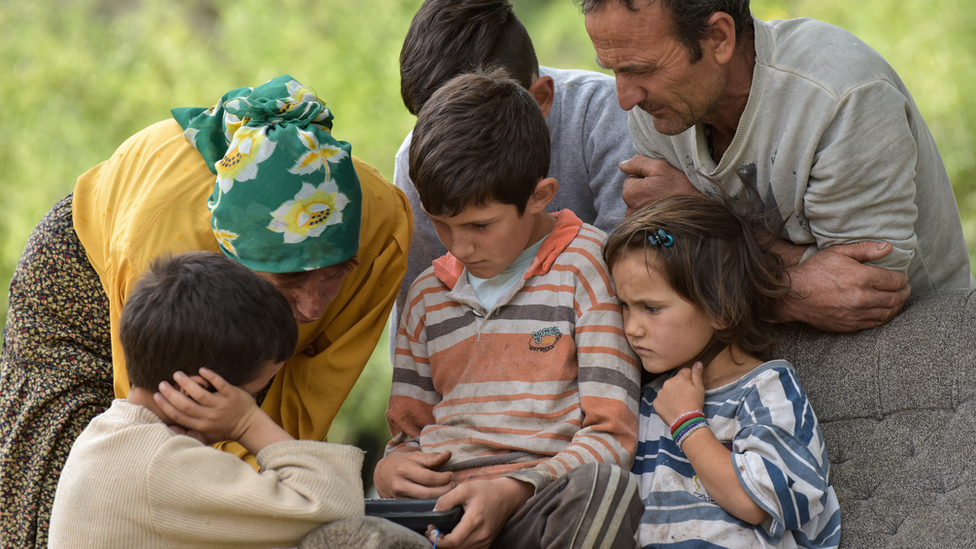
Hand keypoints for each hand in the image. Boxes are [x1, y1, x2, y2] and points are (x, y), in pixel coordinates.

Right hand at [154, 368, 263, 445]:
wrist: (249, 426)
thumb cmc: (224, 430)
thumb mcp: (206, 437)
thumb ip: (189, 433)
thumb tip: (168, 428)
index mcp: (201, 425)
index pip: (179, 416)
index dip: (166, 405)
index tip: (156, 395)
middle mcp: (210, 416)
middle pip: (186, 405)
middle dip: (171, 394)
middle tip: (162, 383)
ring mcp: (221, 405)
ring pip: (201, 394)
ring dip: (187, 383)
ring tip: (177, 374)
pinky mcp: (232, 395)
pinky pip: (220, 385)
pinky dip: (211, 377)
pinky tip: (201, 369)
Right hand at [373, 450, 453, 498]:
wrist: (381, 474)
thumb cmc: (400, 463)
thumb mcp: (414, 456)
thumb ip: (432, 457)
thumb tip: (448, 454)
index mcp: (405, 469)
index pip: (429, 477)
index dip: (443, 478)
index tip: (451, 475)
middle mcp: (401, 485)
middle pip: (428, 493)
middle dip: (444, 490)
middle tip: (453, 485)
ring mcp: (399, 497)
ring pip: (424, 502)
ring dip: (439, 497)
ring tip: (447, 490)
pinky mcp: (400, 504)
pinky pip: (419, 506)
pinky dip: (430, 502)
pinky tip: (437, 497)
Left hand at [426, 477, 533, 548]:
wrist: (507, 495)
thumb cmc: (486, 491)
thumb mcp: (464, 488)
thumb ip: (447, 500)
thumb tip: (434, 512)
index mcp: (475, 520)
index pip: (454, 541)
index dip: (438, 540)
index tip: (430, 529)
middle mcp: (482, 534)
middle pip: (456, 548)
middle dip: (440, 543)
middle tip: (431, 531)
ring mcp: (486, 540)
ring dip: (449, 546)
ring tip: (440, 534)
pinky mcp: (487, 542)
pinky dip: (458, 546)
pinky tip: (452, 537)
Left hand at [620, 155, 700, 216]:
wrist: (698, 213)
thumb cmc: (681, 188)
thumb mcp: (661, 168)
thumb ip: (638, 163)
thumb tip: (622, 165)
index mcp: (630, 193)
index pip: (631, 180)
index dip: (645, 178)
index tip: (660, 182)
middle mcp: (629, 210)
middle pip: (634, 194)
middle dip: (645, 191)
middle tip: (664, 192)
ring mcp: (637, 223)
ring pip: (639, 206)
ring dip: (649, 203)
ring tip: (666, 202)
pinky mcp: (644, 232)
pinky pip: (644, 218)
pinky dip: (652, 214)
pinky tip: (665, 213)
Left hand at [653, 362, 704, 425]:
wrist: (685, 421)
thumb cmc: (694, 403)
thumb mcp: (699, 388)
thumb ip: (697, 374)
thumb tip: (697, 362)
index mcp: (679, 377)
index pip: (685, 371)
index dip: (690, 378)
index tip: (692, 387)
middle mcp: (667, 382)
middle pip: (675, 381)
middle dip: (680, 386)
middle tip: (686, 396)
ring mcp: (660, 393)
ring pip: (667, 390)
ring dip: (672, 394)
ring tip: (679, 403)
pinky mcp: (656, 402)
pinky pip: (661, 399)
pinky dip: (665, 402)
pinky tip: (672, 408)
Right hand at [777, 241, 910, 331]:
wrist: (793, 295)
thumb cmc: (814, 270)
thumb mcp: (837, 252)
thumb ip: (865, 249)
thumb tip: (888, 248)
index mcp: (861, 277)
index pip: (895, 281)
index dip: (902, 278)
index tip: (901, 276)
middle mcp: (862, 298)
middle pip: (895, 298)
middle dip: (904, 292)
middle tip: (904, 288)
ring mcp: (856, 314)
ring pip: (888, 313)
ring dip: (897, 306)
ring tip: (898, 299)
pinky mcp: (849, 325)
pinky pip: (875, 323)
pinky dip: (884, 317)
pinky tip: (884, 310)